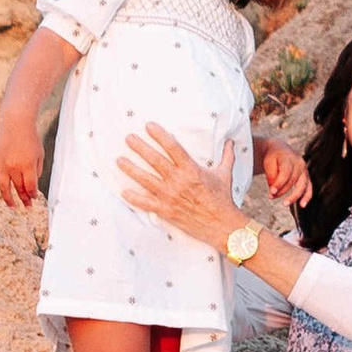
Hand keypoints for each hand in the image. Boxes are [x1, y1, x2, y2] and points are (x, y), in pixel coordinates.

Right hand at [0, 114, 44, 210]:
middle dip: (23, 199)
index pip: (30, 186)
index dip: (32, 194)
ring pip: (4, 188)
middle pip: (18, 188)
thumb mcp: (39, 154)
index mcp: (27, 165)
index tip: (34, 198)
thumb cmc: (30, 138)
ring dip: (8, 199)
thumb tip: (32, 186)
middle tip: (27, 206)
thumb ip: (37, 170)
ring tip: (12, 207)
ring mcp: (2, 164)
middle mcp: (14, 166)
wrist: (15, 122)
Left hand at [119, 126, 241, 246]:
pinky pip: (147, 203)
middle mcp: (179, 181)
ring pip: (146, 180)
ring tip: (119, 160)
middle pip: (155, 160)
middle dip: (140, 148)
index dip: (160, 135)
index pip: (173, 147)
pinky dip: (134, 198)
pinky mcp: (166, 211)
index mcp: (192, 169)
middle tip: (128, 138)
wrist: (221, 225)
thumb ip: (226, 156)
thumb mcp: (225, 174)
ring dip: (132, 169)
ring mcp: (170, 196)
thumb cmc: (222, 199)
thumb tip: (231, 141)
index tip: (149, 125)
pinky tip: (123, 191)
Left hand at [256, 138, 311, 213]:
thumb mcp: (268, 162)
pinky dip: (306, 197)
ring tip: (285, 203)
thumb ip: (271, 175)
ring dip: (294, 196)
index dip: (279, 184)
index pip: (285, 173)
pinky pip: (309, 188)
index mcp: (289, 157)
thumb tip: (275, 190)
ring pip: (303, 185)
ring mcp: (304, 170)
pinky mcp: (306, 177)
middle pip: (293, 181)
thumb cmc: (273, 157)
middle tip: (271, 197)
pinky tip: (302, 205)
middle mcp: (299, 163)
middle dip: (282, 191)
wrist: (280, 149)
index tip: (271, 192)